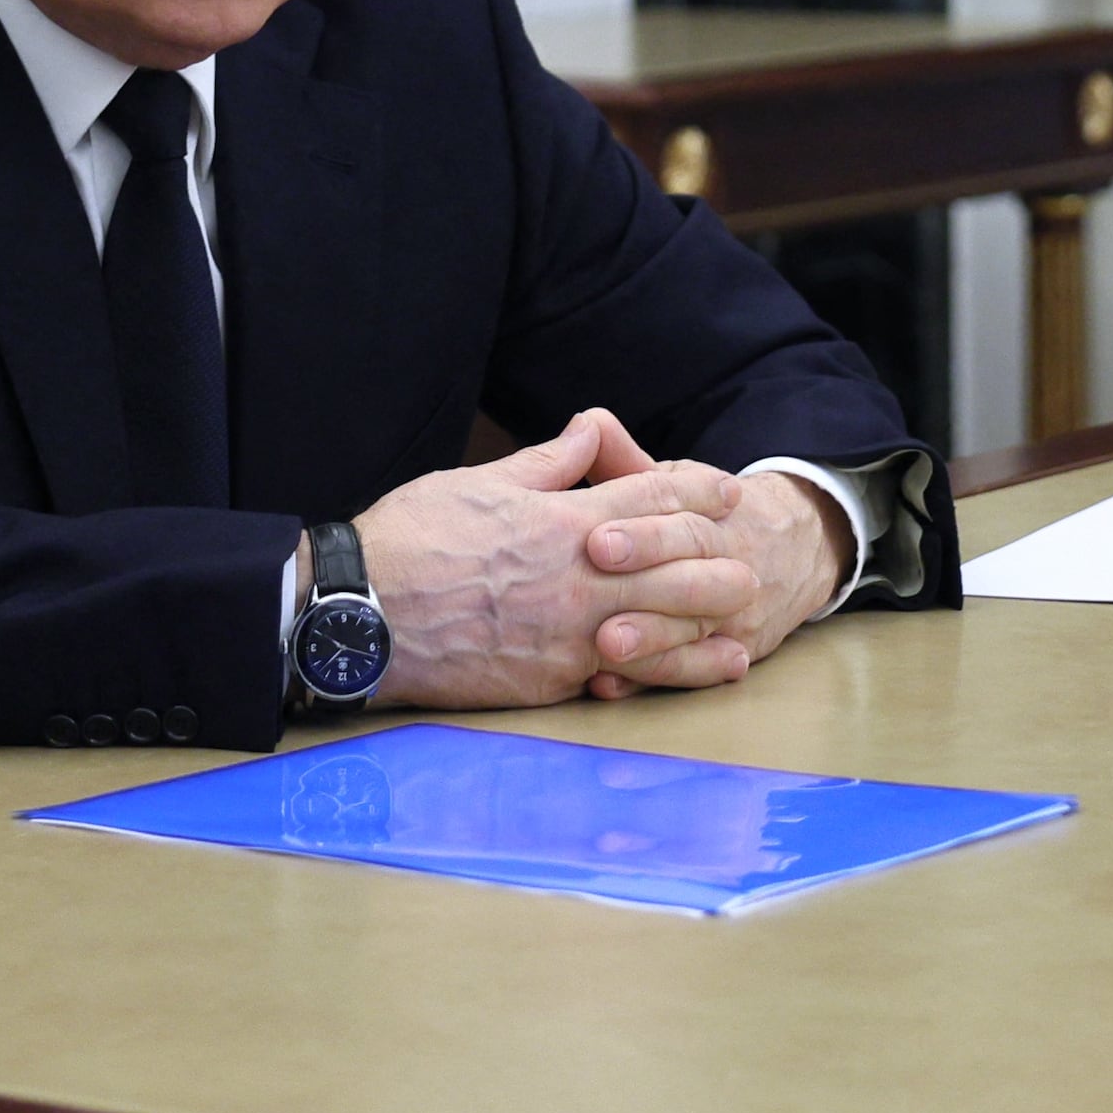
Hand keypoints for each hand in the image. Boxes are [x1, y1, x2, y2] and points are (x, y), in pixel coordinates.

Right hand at [350, 412, 766, 707]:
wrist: (359, 616)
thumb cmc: (411, 540)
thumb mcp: (479, 482)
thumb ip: (546, 463)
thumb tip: (590, 431)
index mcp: (561, 521)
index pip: (650, 498)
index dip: (696, 491)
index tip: (727, 493)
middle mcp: (575, 579)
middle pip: (671, 566)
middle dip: (716, 563)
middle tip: (752, 564)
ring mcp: (564, 636)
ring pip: (656, 628)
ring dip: (704, 627)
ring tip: (742, 628)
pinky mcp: (546, 681)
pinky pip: (614, 677)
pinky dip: (655, 674)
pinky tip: (682, 676)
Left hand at [575, 461, 847, 701]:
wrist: (799, 549)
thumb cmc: (713, 515)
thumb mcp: (679, 482)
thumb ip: (630, 462)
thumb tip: (589, 422)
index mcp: (714, 517)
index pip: (683, 522)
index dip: (643, 534)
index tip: (596, 540)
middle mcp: (729, 564)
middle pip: (692, 573)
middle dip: (647, 582)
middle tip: (599, 584)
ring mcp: (733, 615)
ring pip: (694, 630)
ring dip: (650, 640)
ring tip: (605, 645)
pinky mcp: (730, 654)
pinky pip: (693, 672)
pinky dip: (652, 678)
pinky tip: (609, 684)